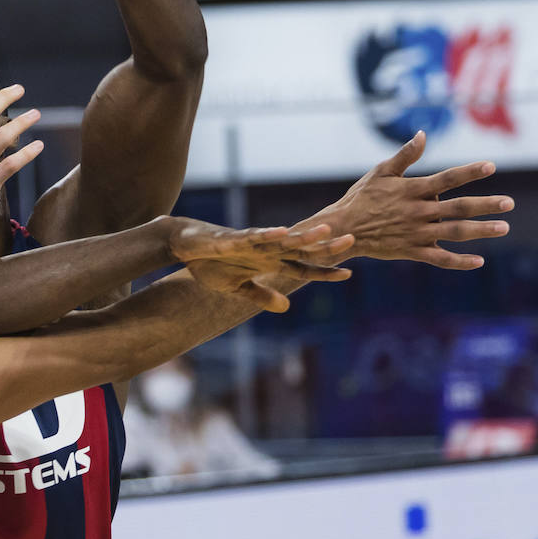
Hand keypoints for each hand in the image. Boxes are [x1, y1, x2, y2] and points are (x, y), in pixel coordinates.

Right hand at [172, 220, 353, 313]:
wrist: (185, 245)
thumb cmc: (210, 263)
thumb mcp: (236, 288)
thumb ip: (261, 296)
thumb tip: (287, 307)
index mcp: (268, 263)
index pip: (301, 268)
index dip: (323, 271)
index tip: (348, 274)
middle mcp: (265, 250)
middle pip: (299, 249)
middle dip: (324, 246)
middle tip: (352, 238)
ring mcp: (251, 243)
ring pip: (281, 239)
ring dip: (302, 235)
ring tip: (324, 231)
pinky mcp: (232, 238)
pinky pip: (252, 236)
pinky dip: (266, 235)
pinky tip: (282, 232)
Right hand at [318, 132, 513, 269]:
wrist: (343, 229)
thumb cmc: (362, 197)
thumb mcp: (381, 172)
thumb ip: (405, 156)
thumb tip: (423, 135)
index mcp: (413, 190)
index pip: (447, 179)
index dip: (470, 172)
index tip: (491, 166)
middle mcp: (419, 211)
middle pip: (458, 208)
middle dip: (486, 205)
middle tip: (509, 203)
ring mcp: (417, 233)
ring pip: (455, 232)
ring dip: (481, 230)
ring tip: (504, 227)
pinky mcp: (412, 251)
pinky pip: (440, 258)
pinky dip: (459, 261)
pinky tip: (479, 261)